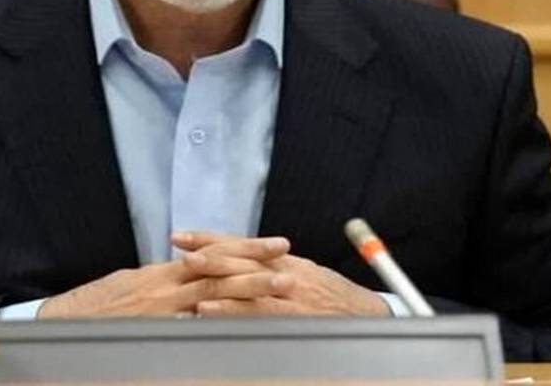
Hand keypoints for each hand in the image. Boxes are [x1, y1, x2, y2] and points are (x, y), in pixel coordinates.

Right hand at [38, 235, 292, 317]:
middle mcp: (164, 287)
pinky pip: (194, 328)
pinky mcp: (156, 332)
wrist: (61, 323)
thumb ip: (161, 282)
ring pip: (214, 294)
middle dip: (256, 264)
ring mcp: (161, 311)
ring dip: (251, 289)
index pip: (210, 255)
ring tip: (281, 286)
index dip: (244, 249)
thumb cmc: (94, 305)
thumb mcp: (129, 286)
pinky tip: (245, 321)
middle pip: (219, 270)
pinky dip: (219, 322)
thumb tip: (186, 274)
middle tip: (289, 259)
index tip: (274, 246)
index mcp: (160, 273)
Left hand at [173, 230, 389, 317]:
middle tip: (179, 244)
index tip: (184, 235)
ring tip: (187, 269)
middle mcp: (286, 271)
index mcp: (286, 260)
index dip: (213, 238)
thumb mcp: (306, 276)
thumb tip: (243, 263)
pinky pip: (258, 312)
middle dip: (208, 250)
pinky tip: (208, 308)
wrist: (371, 315)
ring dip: (215, 274)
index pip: (242, 244)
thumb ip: (274, 270)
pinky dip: (231, 309)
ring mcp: (289, 294)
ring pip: (246, 280)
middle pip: (241, 256)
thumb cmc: (337, 297)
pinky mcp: (293, 316)